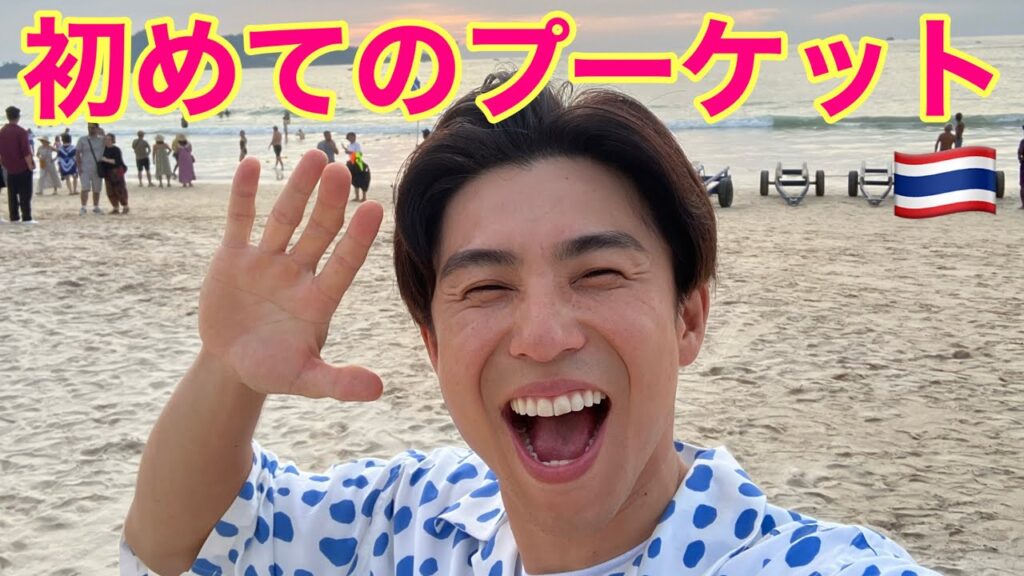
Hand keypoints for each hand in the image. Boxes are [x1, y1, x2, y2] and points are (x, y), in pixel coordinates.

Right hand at [198, 152, 383, 400]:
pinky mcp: (234, 257)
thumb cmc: (274, 369)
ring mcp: (267, 261)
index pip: (345, 263)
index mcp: (319, 300)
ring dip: (298, 190)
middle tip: (340, 169)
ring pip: (285, 219)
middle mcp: (298, 273)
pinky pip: (241, 220)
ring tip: (314, 157)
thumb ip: (338, 382)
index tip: (375, 208)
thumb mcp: (305, 380)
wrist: (232, 363)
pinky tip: (253, 164)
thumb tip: (379, 390)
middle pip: (318, 232)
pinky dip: (245, 194)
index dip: (358, 239)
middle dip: (329, 203)